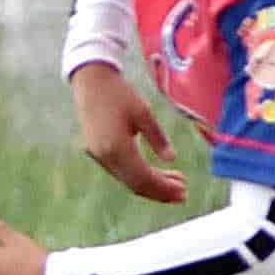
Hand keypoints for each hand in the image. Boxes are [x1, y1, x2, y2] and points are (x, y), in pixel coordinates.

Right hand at [72, 62, 186, 203]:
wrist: (91, 80)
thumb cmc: (119, 93)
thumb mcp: (144, 112)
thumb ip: (158, 138)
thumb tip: (172, 158)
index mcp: (117, 147)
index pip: (144, 178)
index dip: (164, 188)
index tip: (183, 192)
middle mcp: (105, 157)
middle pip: (136, 184)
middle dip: (160, 191)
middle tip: (183, 194)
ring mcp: (99, 156)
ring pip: (128, 179)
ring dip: (152, 184)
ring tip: (175, 182)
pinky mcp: (97, 152)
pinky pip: (121, 171)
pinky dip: (139, 175)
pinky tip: (156, 172)